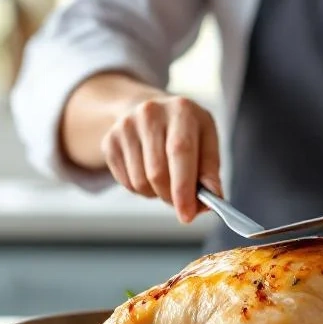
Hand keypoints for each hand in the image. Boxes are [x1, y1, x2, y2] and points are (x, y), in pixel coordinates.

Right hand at [101, 94, 221, 222]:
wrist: (152, 112)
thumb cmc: (185, 130)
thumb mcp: (206, 139)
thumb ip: (210, 170)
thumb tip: (212, 198)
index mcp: (181, 109)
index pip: (180, 151)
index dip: (183, 187)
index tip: (187, 214)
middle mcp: (150, 113)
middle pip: (157, 172)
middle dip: (171, 196)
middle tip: (181, 202)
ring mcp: (126, 126)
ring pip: (140, 182)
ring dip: (156, 193)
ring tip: (166, 180)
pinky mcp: (110, 141)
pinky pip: (126, 183)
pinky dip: (141, 190)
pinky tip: (148, 173)